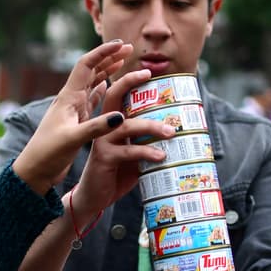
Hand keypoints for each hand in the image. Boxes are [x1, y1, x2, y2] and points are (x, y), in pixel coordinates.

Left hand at [12, 41, 149, 193]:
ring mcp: (73, 109)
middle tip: (129, 49)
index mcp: (68, 97)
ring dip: (108, 71)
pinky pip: (92, 99)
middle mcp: (71, 99)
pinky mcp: (76, 121)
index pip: (87, 65)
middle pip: (92, 70)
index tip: (121, 45)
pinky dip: (103, 90)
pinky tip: (109, 86)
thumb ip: (95, 127)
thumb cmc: (48, 153)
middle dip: (110, 57)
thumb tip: (120, 116)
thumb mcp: (72, 139)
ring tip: (124, 63)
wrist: (35, 170)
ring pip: (93, 83)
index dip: (104, 52)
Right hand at [69, 83, 178, 220]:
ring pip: (127, 126)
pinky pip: (128, 151)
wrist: (94, 198)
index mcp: (111, 123)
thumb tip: (176, 134)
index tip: (148, 72)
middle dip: (130, 82)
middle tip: (150, 76)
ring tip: (171, 131)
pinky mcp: (103, 158)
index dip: (129, 80)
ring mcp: (102, 141)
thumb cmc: (116, 174)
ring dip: (151, 126)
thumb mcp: (134, 154)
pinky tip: (161, 156)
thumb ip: (147, 142)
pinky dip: (147, 152)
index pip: (118, 95)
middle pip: (115, 97)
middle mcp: (104, 128)